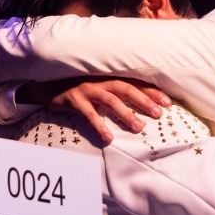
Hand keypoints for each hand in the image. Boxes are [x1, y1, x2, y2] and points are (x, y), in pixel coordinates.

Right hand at [22, 78, 170, 144]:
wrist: (46, 85)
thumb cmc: (76, 87)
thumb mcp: (97, 85)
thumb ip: (113, 92)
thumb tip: (138, 103)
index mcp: (108, 76)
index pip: (134, 82)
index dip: (151, 91)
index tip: (168, 102)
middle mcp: (100, 79)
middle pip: (126, 89)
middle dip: (144, 100)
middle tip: (159, 114)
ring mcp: (86, 89)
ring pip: (111, 100)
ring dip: (126, 114)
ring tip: (139, 127)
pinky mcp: (74, 99)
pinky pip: (89, 114)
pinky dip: (99, 126)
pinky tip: (108, 137)